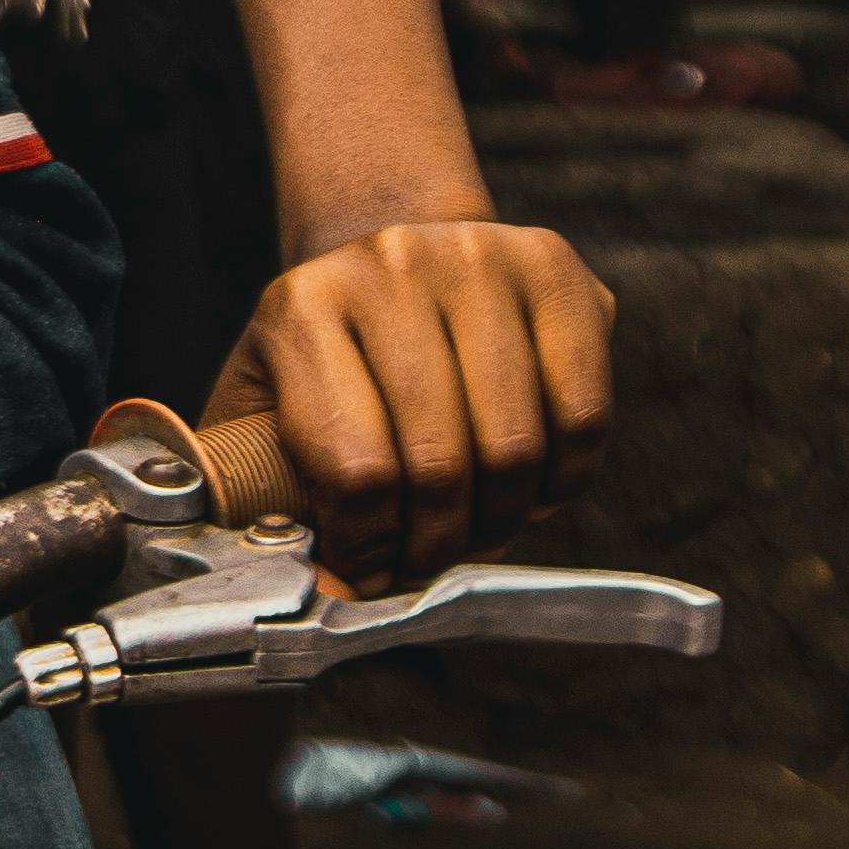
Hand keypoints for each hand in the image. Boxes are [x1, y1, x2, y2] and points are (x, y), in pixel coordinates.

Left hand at [205, 213, 615, 593]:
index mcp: (303, 308)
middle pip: (442, 465)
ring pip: (516, 449)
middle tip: (425, 560)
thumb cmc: (332, 356)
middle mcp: (390, 265)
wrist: (393, 264)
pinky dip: (562, 479)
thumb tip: (332, 590)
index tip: (366, 570)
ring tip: (474, 526)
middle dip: (436, 544)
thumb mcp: (266, 411)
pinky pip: (583, 417)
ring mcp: (478, 258)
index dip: (370, 547)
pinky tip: (527, 482)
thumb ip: (271, 496)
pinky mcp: (552, 269)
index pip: (358, 473)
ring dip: (501, 518)